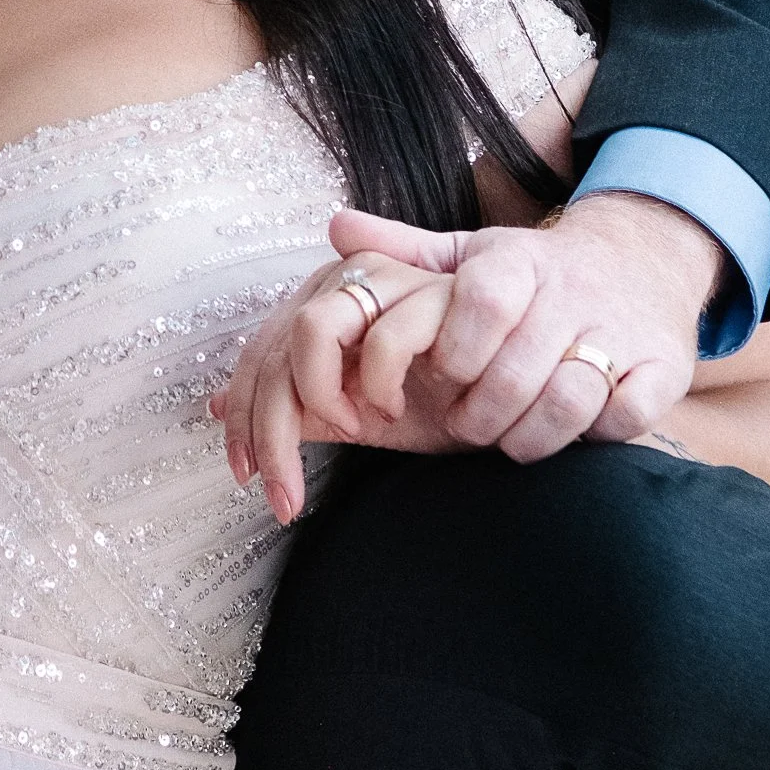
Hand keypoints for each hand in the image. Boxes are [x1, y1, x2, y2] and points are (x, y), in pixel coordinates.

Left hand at [210, 252, 462, 523]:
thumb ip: (304, 399)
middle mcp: (356, 276)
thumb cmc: (453, 389)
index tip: (245, 474)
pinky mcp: (446, 293)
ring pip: (314, 328)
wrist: (552, 358)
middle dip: (271, 427)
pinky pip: (387, 338)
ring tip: (359, 428)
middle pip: (277, 344)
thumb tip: (217, 409)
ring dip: (321, 396)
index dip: (243, 415)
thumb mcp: (368, 405)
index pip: (262, 352)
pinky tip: (399, 409)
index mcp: (332, 298)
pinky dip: (381, 385)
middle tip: (284, 493)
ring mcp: (400, 279)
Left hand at [321, 192, 726, 463]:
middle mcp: (573, 291)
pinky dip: (591, 436)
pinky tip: (569, 430)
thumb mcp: (472, 253)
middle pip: (515, 372)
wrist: (640, 260)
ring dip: (526, 436)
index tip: (441, 376)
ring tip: (506, 437)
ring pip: (567, 402)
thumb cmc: (534, 273)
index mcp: (519, 260)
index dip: (454, 353)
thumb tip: (335, 227)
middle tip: (464, 424)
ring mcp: (622, 331)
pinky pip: (622, 418)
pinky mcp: (664, 368)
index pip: (481, 302)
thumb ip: (405, 251)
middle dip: (478, 415)